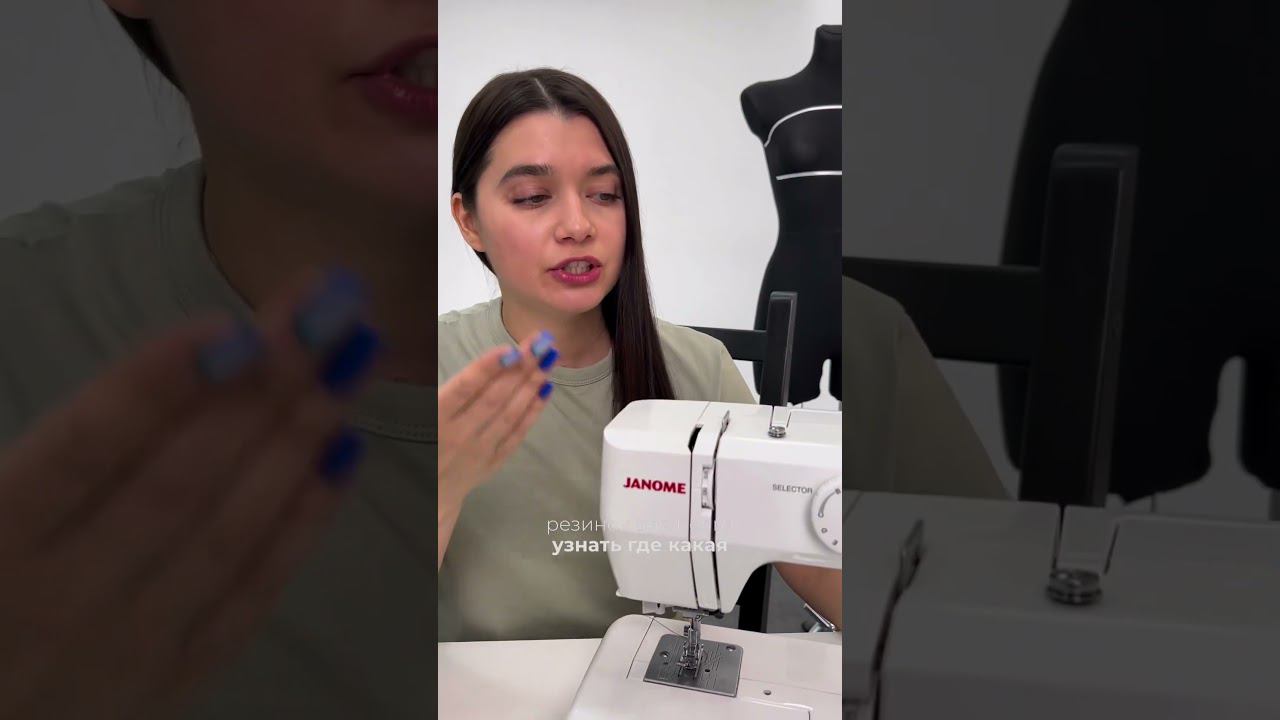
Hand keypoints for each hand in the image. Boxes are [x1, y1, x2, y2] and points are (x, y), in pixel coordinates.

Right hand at [0, 268, 379, 718]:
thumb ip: (65, 449)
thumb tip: (197, 359)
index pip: (81, 453)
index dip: (156, 387)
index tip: (233, 327)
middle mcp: (62, 596)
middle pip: (176, 480)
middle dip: (263, 388)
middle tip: (331, 311)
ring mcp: (128, 642)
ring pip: (226, 532)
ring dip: (297, 440)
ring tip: (352, 362)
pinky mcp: (176, 676)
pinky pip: (251, 594)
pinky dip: (301, 523)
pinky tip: (343, 453)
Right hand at [437, 331, 557, 512]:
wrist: (424, 494)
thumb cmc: (420, 443)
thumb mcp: (418, 416)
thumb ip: (448, 391)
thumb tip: (486, 360)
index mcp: (435, 420)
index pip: (464, 389)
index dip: (487, 368)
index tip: (509, 349)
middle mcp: (458, 435)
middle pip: (494, 398)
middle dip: (520, 368)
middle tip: (541, 343)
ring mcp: (478, 451)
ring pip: (509, 415)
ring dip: (531, 385)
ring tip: (548, 360)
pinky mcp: (493, 463)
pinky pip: (516, 435)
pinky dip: (532, 412)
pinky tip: (545, 390)